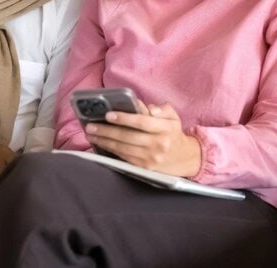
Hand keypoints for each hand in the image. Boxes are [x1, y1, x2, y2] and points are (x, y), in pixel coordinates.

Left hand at [84, 102, 201, 176]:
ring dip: (105, 141)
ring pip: (124, 149)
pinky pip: (125, 158)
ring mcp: (151, 159)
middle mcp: (158, 144)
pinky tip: (101, 144)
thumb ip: (160, 108)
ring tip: (91, 134)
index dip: (124, 118)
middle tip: (91, 125)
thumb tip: (147, 108)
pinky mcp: (145, 169)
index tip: (109, 114)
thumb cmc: (173, 132)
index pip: (142, 122)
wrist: (184, 158)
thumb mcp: (172, 116)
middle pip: (129, 137)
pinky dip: (111, 151)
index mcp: (165, 128)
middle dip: (107, 131)